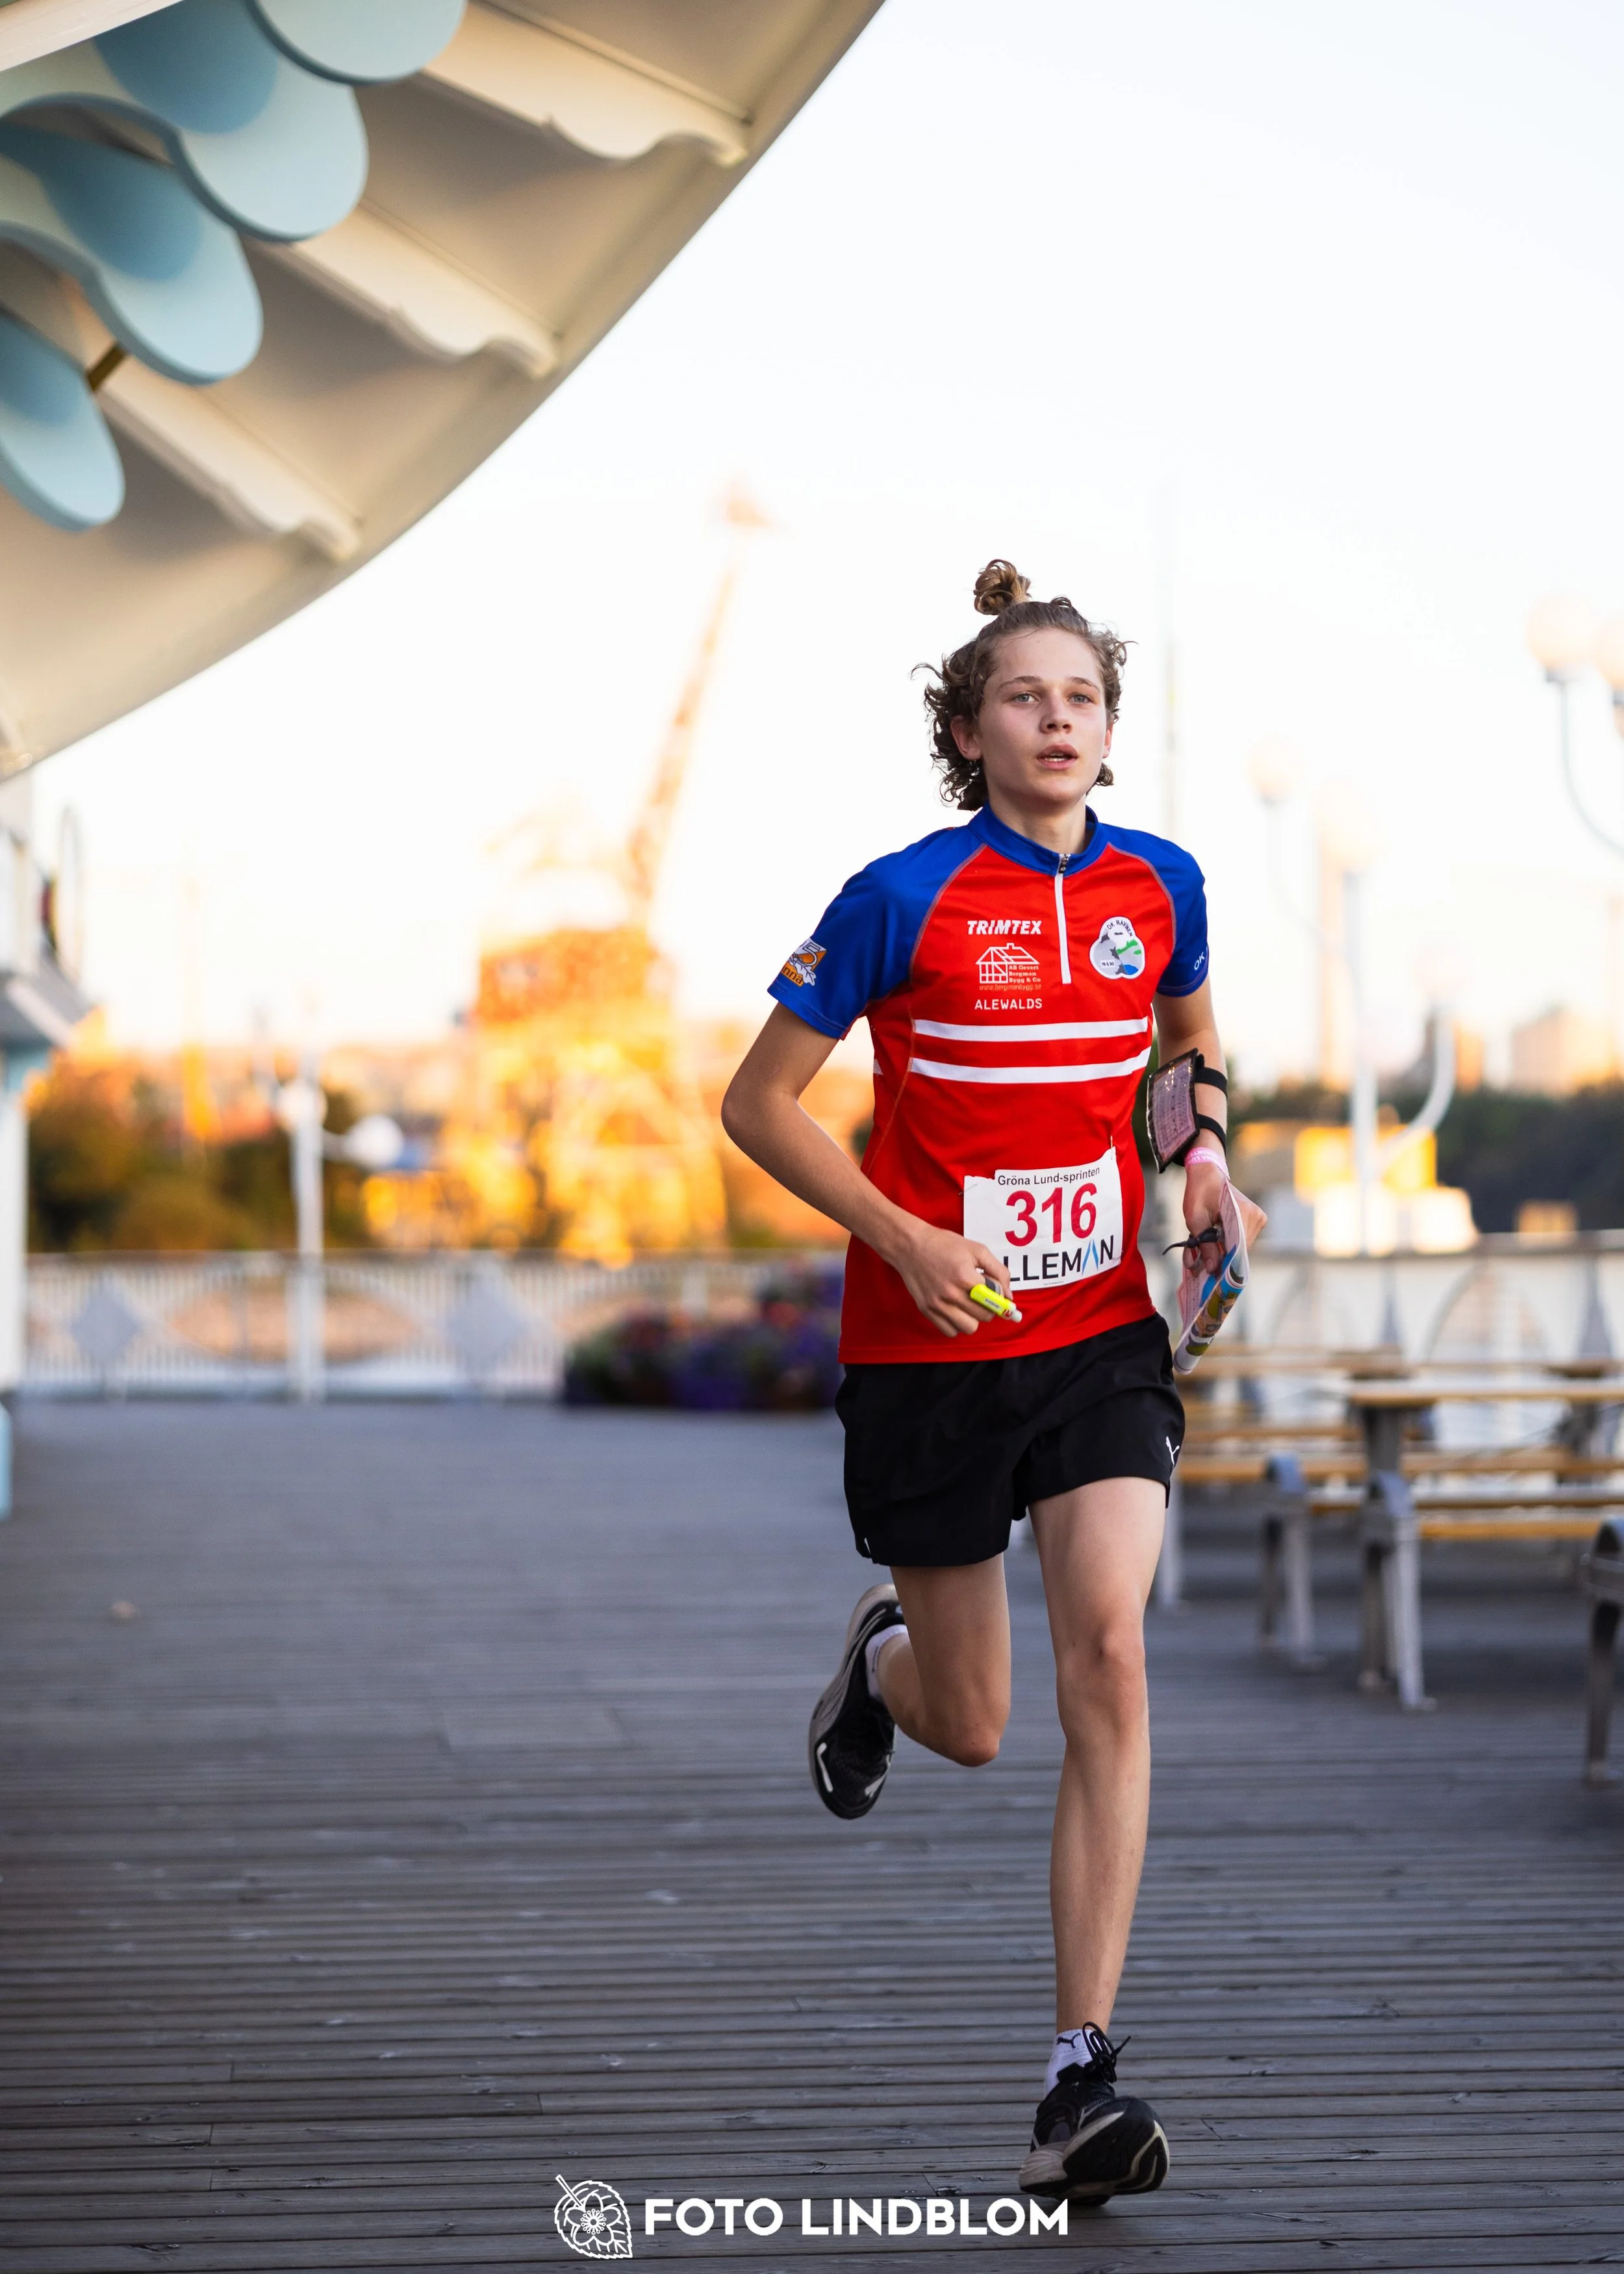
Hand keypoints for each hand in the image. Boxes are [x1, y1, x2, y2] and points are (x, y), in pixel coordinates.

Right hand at [886, 1220, 1013, 1338]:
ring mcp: (937, 1304)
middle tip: (982, 1296)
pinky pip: (950, 1331)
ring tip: (968, 1304)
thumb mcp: (977, 1250)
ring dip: (973, 1318)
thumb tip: (1009, 1296)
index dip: (1001, 1300)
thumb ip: (998, 1271)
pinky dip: (957, 1324)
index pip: (994, 1301)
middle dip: (988, 1307)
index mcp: (966, 1277)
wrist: (910, 1246)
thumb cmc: (945, 1245)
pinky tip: (956, 1310)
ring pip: (969, 1328)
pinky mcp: (926, 1311)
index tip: (1000, 1299)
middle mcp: (951, 1294)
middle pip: (984, 1316)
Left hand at [1181, 1156, 1266, 1279]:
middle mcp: (1256, 1216)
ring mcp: (1259, 1218)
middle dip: (1219, 1258)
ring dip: (1222, 1251)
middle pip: (1239, 1250)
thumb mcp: (1195, 1219)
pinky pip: (1242, 1240)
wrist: (1207, 1173)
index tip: (1208, 1275)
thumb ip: (1205, 1245)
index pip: (1237, 1249)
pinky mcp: (1256, 1220)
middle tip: (1197, 1263)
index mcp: (1243, 1212)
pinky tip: (1213, 1239)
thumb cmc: (1199, 1192)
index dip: (1223, 1264)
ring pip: (1240, 1247)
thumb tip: (1212, 1269)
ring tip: (1203, 1248)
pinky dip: (1227, 1244)